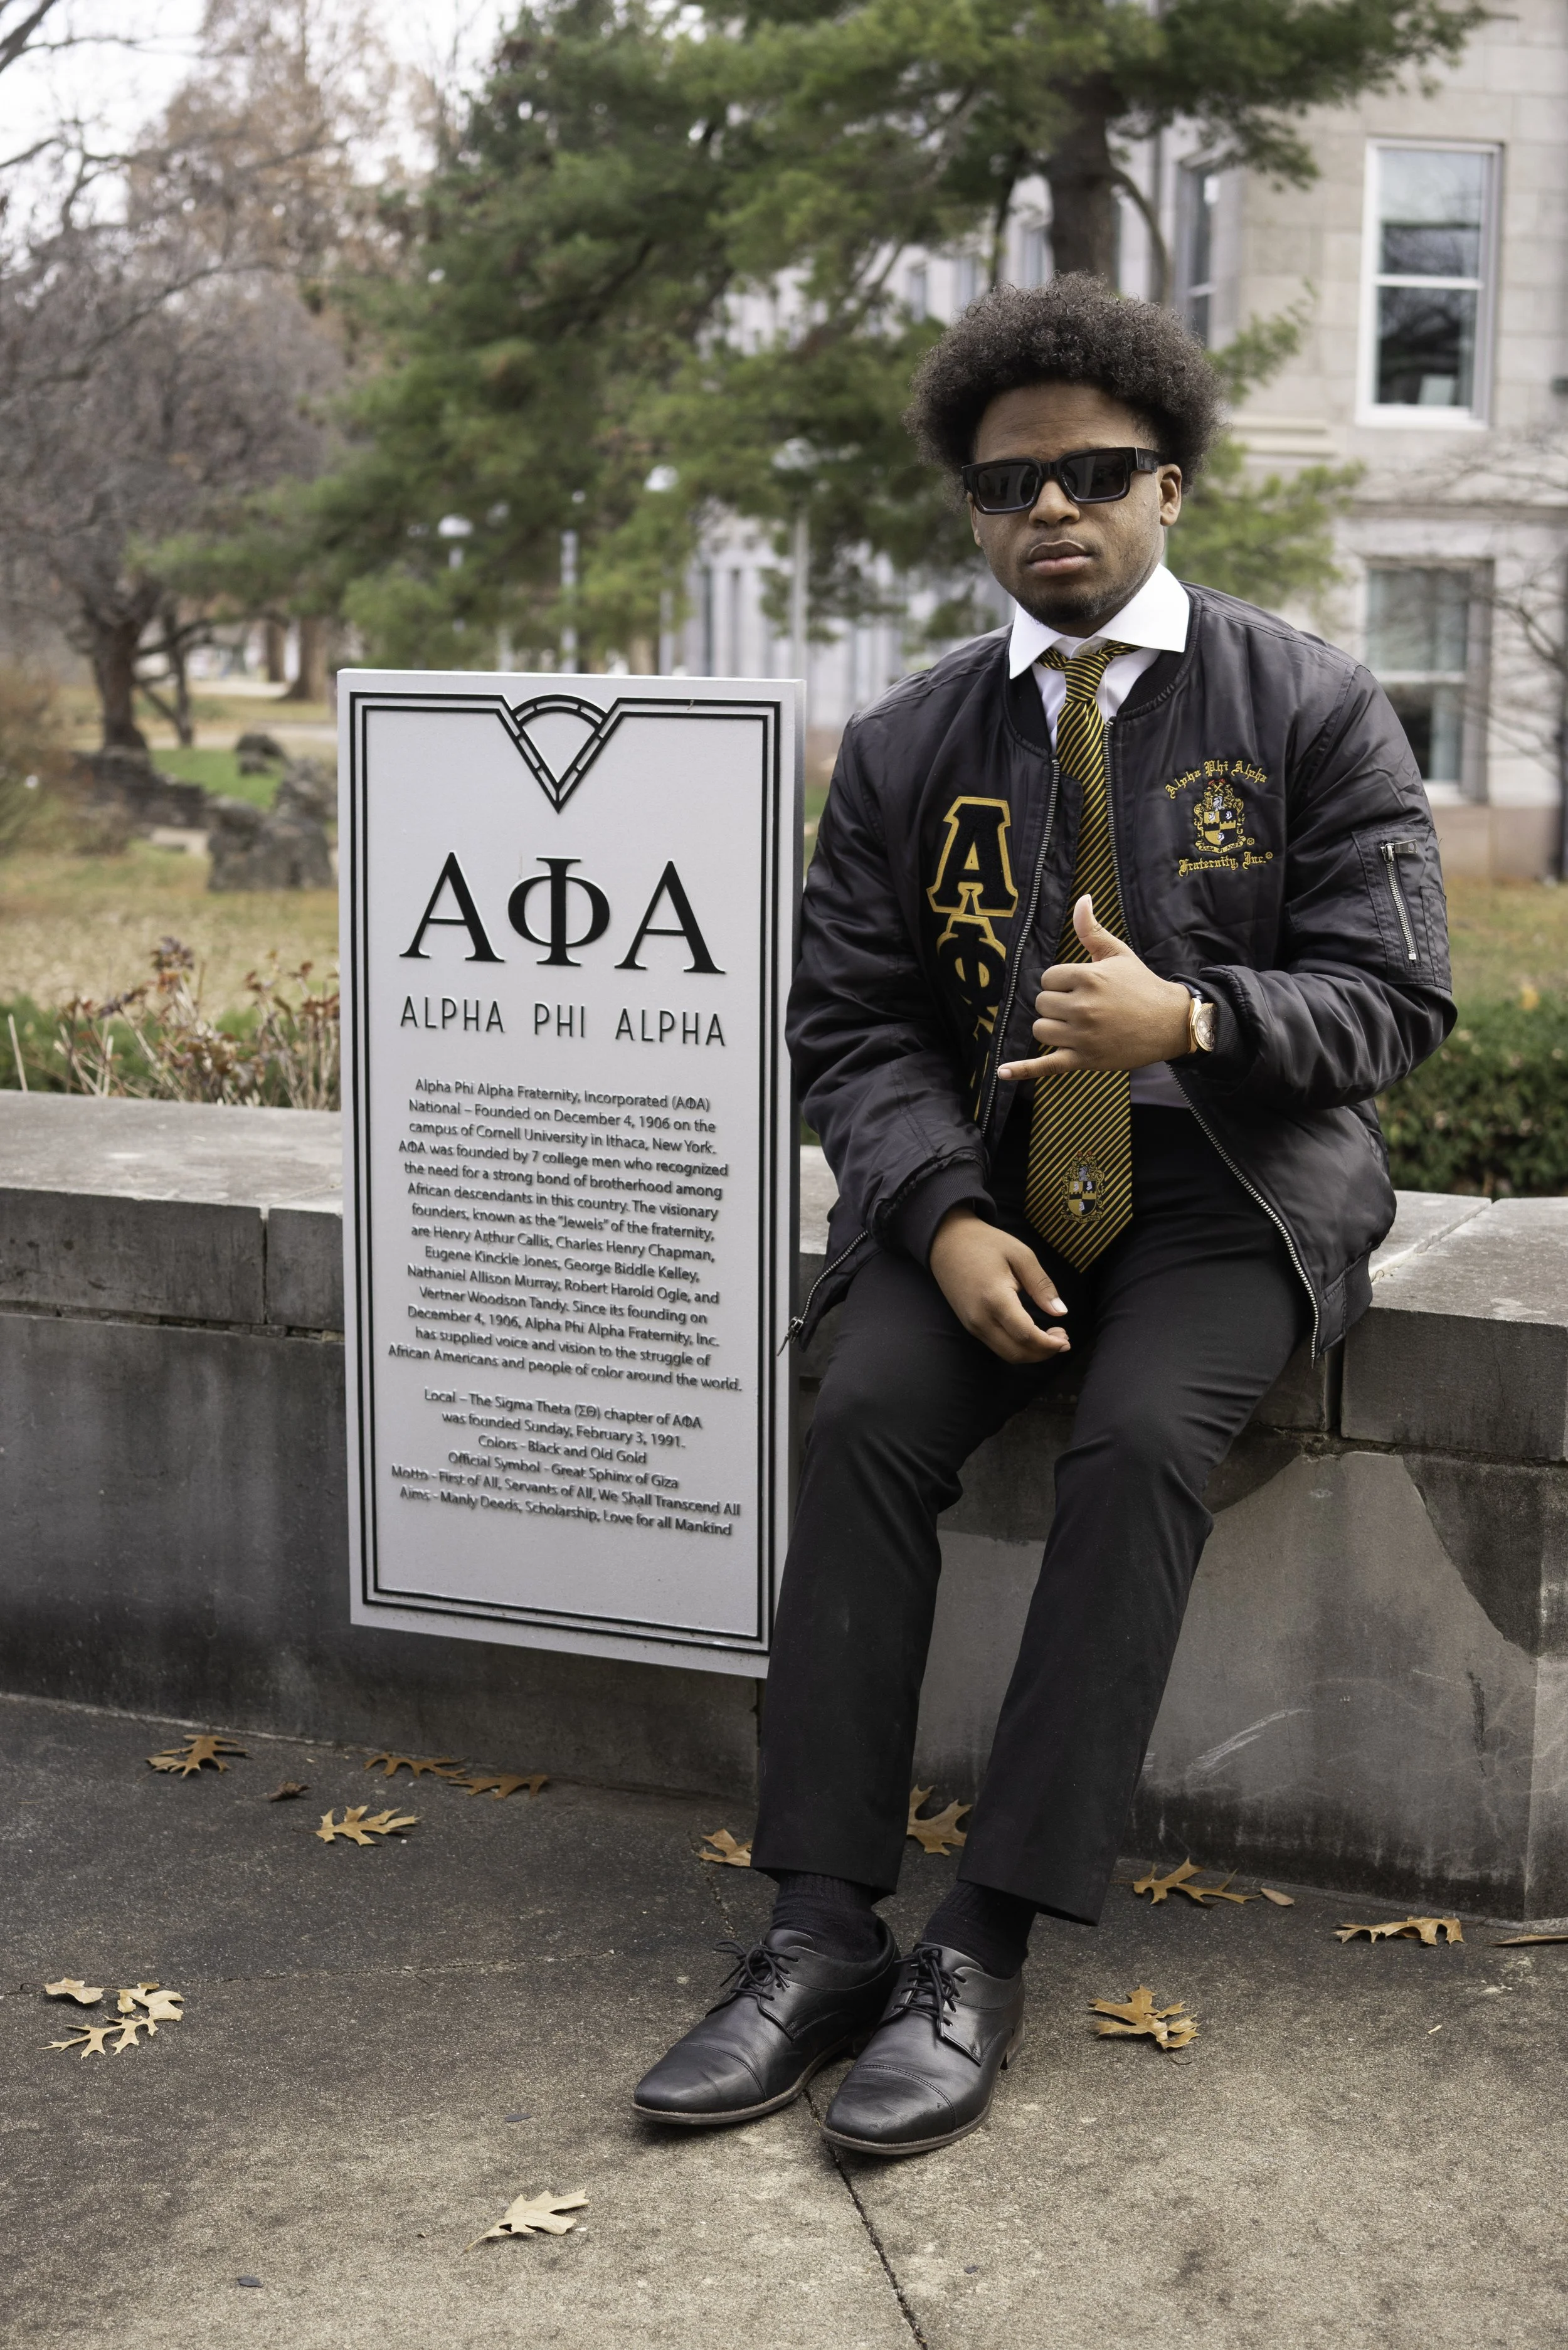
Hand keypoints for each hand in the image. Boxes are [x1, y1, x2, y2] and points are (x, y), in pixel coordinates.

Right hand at [928, 1208, 1068, 1364]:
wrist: (946, 1241)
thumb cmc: (985, 1243)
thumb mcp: (1021, 1255)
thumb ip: (1041, 1285)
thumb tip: (1061, 1312)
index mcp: (995, 1298)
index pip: (1026, 1335)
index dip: (1049, 1344)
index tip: (1066, 1339)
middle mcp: (980, 1318)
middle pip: (1016, 1353)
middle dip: (1043, 1353)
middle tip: (1063, 1339)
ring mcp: (972, 1324)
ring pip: (1006, 1354)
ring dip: (1031, 1353)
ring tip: (1051, 1336)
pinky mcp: (969, 1325)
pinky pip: (997, 1345)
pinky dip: (1018, 1346)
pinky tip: (1031, 1333)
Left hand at [998, 895, 1191, 1081]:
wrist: (1170, 1023)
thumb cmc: (1141, 985)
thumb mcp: (1117, 954)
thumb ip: (1091, 930)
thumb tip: (1082, 899)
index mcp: (1088, 977)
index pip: (1047, 979)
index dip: (1061, 983)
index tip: (1082, 987)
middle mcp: (1083, 1007)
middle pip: (1042, 1004)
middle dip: (1058, 1004)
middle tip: (1086, 1006)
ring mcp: (1083, 1036)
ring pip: (1041, 1030)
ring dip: (1053, 1027)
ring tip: (1078, 1025)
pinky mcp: (1085, 1060)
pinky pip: (1046, 1065)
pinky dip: (1024, 1070)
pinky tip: (1002, 1072)